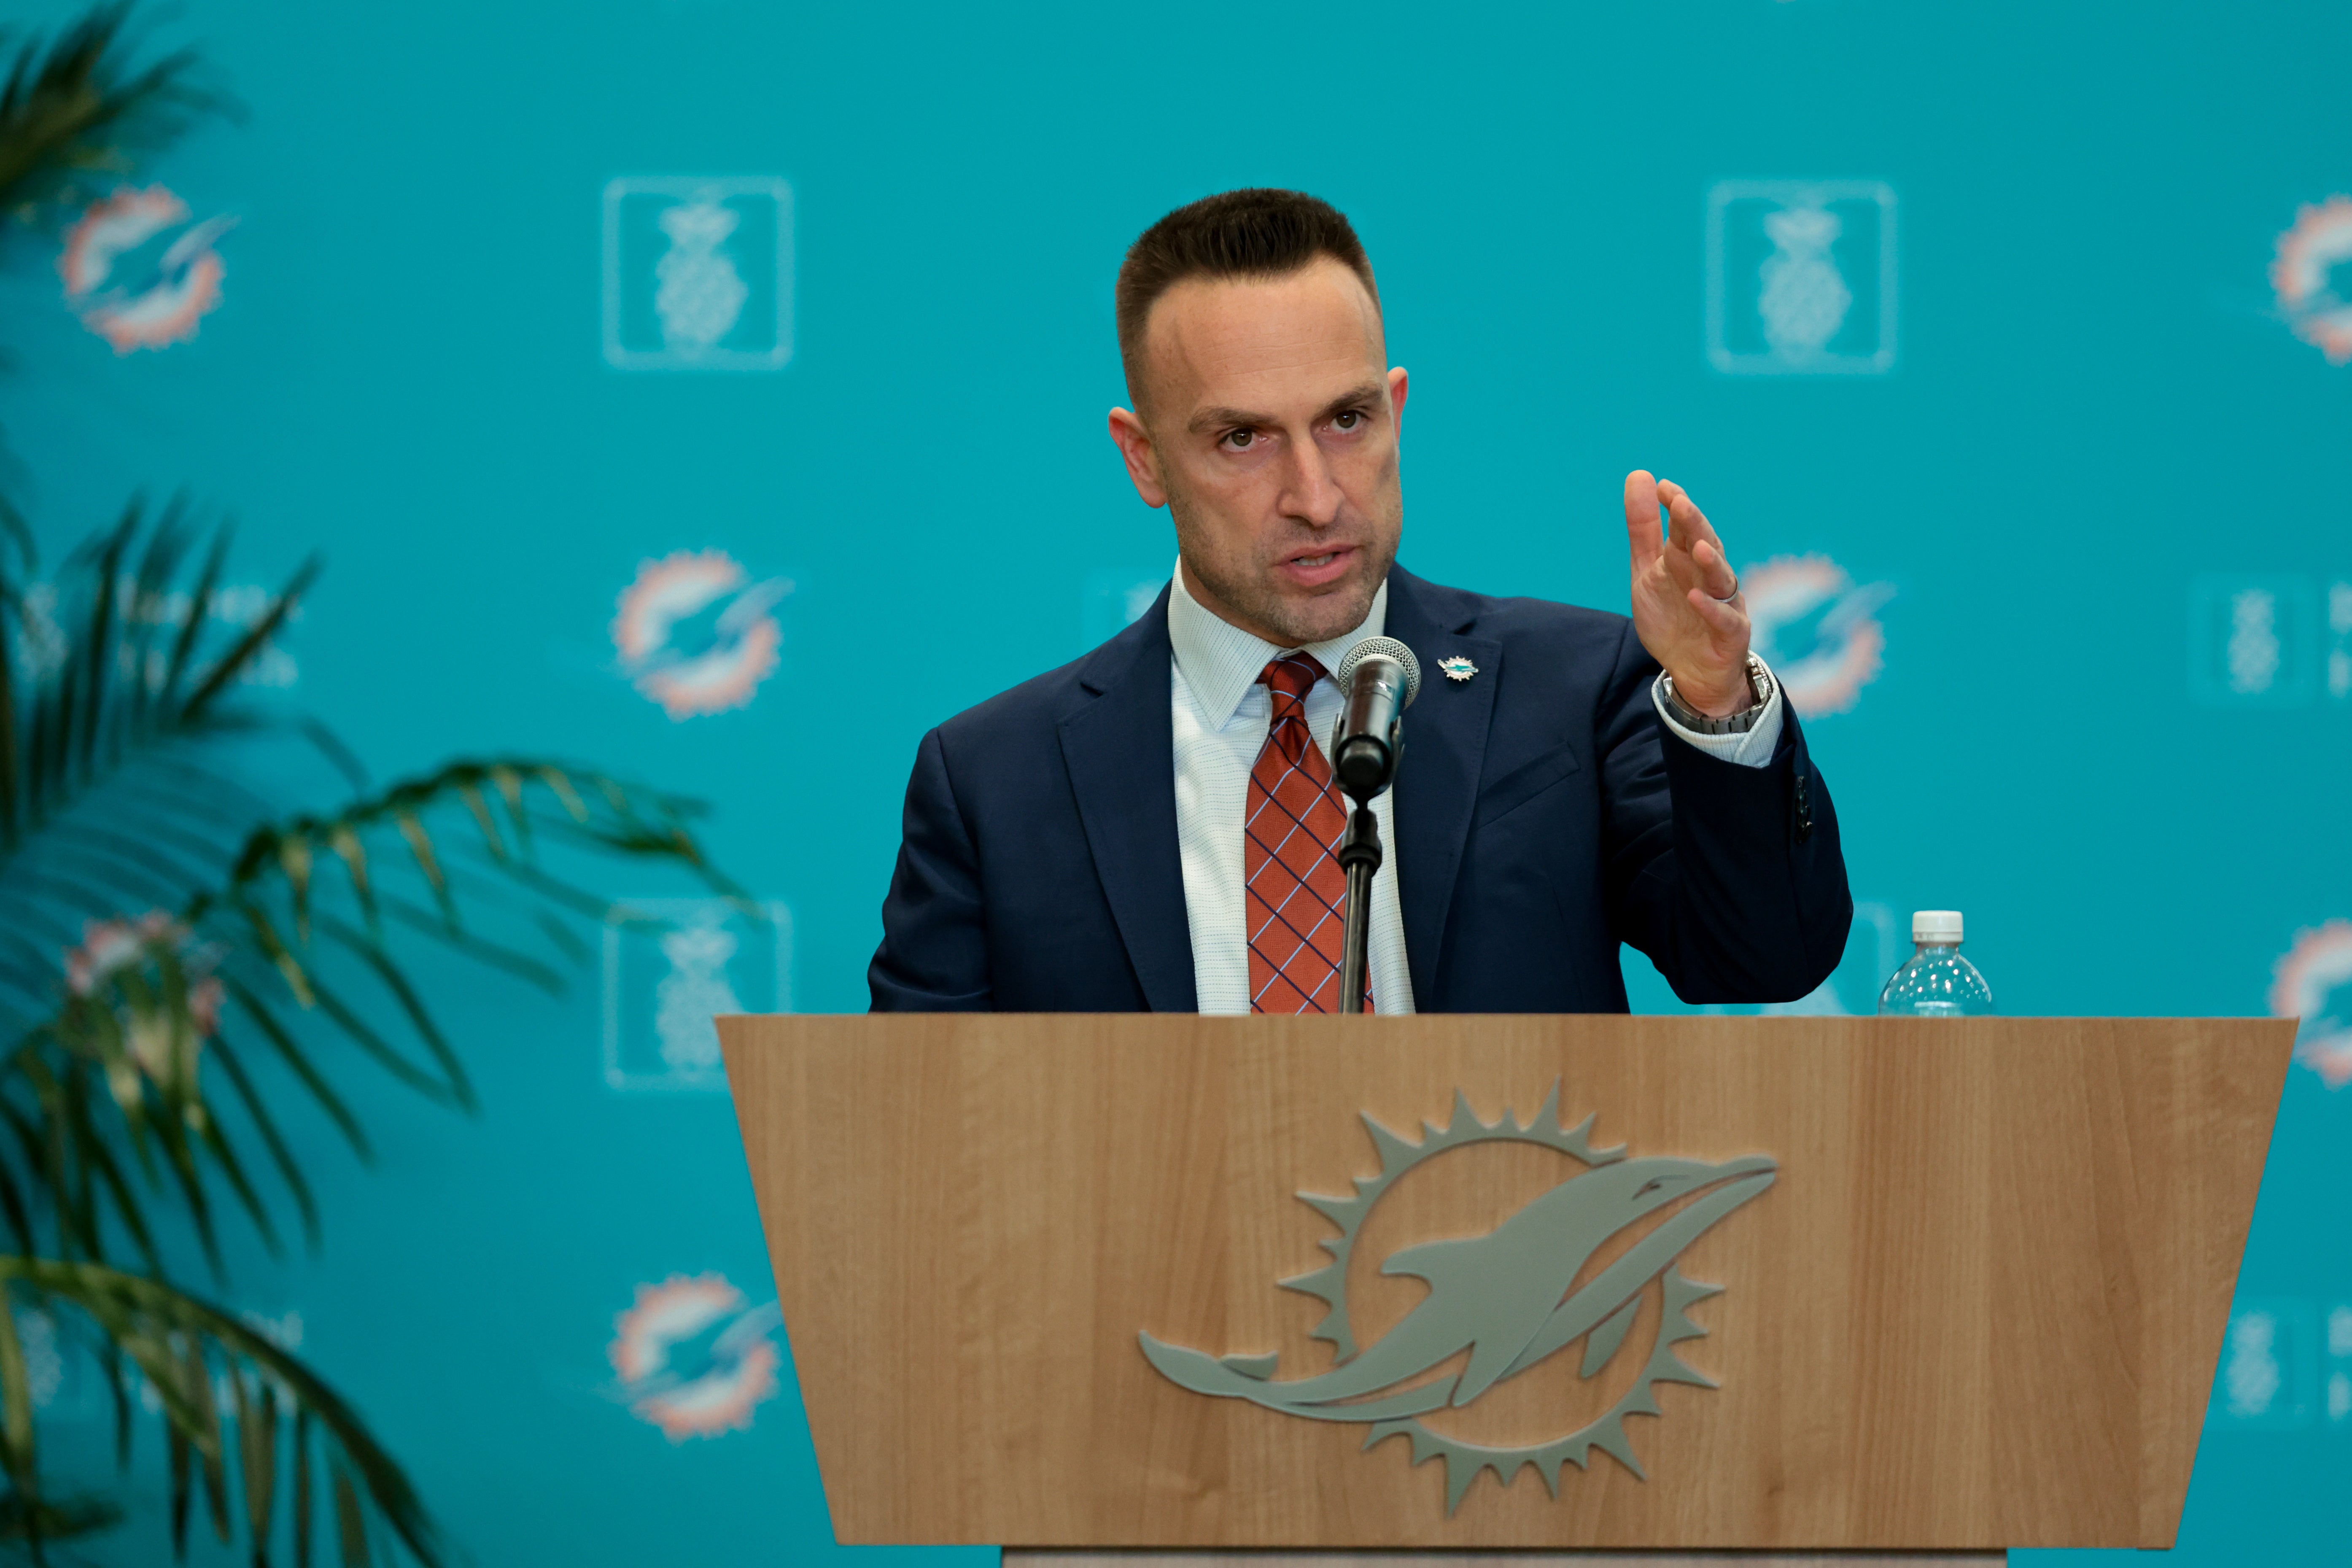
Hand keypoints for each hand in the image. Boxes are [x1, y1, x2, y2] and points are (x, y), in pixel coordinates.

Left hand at [1623, 470, 1753, 716]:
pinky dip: (1711, 608)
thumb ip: (1643, 528)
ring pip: (1721, 579)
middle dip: (1694, 526)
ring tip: (1697, 547)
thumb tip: (1639, 475)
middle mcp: (1709, 576)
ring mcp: (1724, 604)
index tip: (1662, 487)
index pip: (1685, 527)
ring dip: (1711, 562)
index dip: (1676, 507)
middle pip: (1705, 546)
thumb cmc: (1673, 614)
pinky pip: (1724, 620)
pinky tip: (1696, 597)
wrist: (1690, 669)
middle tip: (1680, 504)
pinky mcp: (1731, 634)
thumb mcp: (1648, 570)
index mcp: (1688, 558)